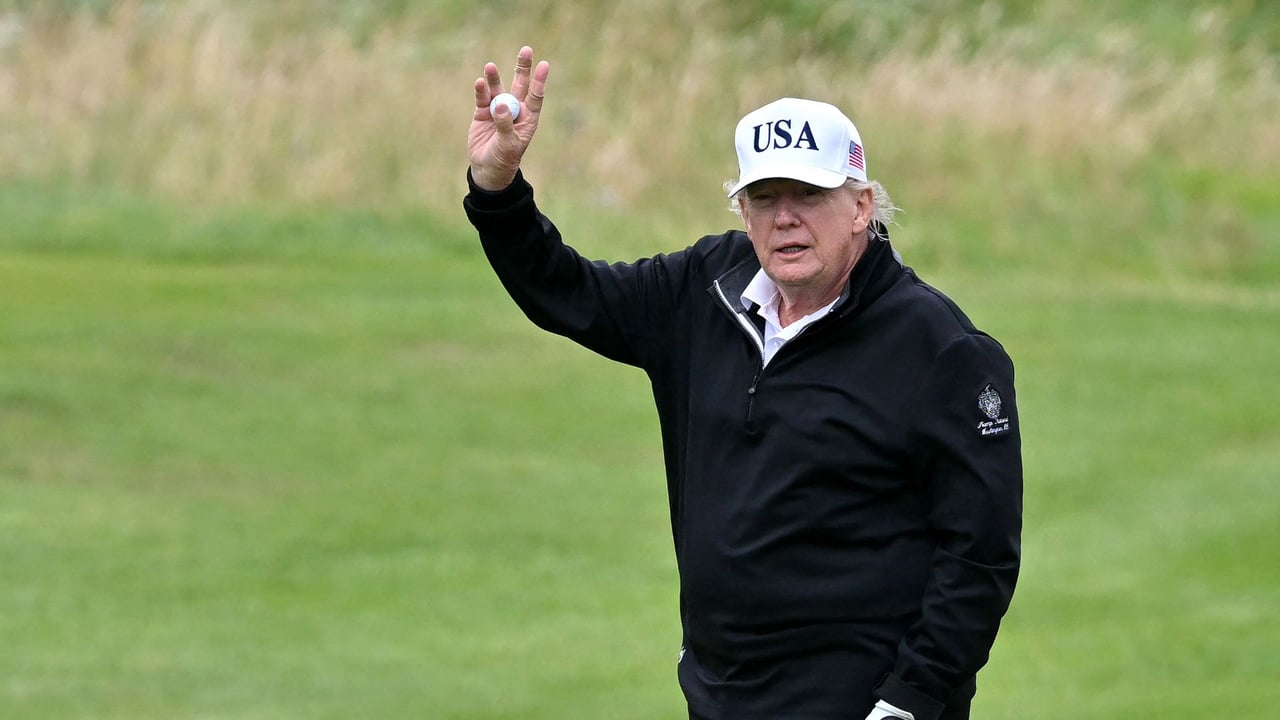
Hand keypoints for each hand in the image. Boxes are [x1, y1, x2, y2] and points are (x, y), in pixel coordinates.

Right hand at [467, 46, 550, 190]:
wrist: (487, 170)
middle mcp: (514, 110)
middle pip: (520, 85)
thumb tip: (501, 103)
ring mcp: (498, 110)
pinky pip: (483, 99)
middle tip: (526, 50)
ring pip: (499, 89)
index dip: (540, 80)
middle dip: (522, 68)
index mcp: (527, 119)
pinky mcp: (482, 114)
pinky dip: (481, 91)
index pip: (535, 96)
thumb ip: (505, 124)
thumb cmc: (504, 160)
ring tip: (490, 67)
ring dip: (495, 78)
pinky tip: (480, 82)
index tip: (544, 64)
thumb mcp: (508, 145)